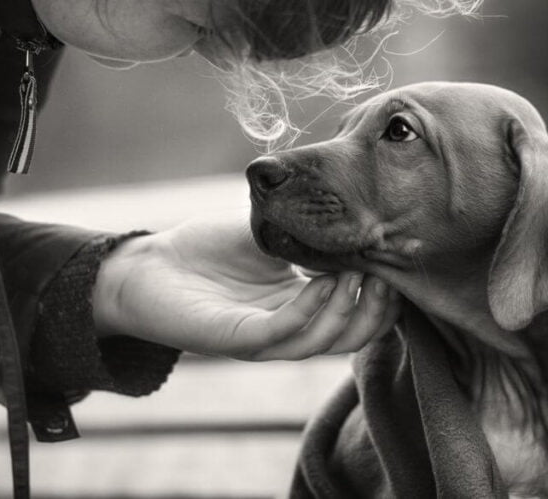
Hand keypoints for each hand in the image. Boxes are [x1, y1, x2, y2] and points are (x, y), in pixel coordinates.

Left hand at [91, 213, 400, 359]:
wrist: (148, 264)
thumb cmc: (206, 248)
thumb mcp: (271, 231)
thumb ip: (310, 228)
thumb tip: (355, 205)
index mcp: (300, 306)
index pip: (356, 316)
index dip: (383, 298)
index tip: (400, 262)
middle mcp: (287, 329)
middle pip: (349, 338)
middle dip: (377, 311)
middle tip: (388, 274)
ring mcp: (262, 339)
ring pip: (322, 341)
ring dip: (348, 311)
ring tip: (361, 275)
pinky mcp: (234, 338)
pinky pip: (282, 332)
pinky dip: (309, 309)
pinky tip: (323, 282)